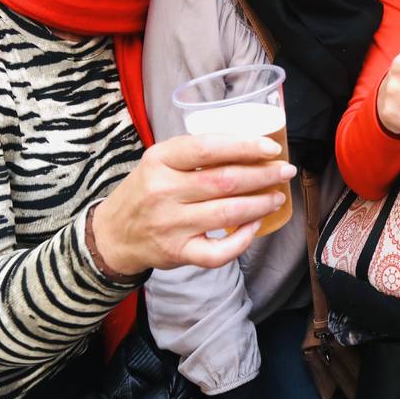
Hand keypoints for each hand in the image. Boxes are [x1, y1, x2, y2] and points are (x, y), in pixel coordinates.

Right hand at [91, 134, 295, 274]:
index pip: (208, 148)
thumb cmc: (147, 190)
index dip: (245, 146)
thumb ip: (197, 153)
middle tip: (286, 172)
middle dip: (263, 175)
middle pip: (224, 181)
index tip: (272, 149)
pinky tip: (255, 226)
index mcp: (160, 159)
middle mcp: (163, 191)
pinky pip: (218, 252)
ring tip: (277, 196)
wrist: (114, 234)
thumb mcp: (161, 161)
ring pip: (228, 214)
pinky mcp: (177, 253)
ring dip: (261, 204)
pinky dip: (243, 239)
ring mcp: (170, 225)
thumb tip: (252, 145)